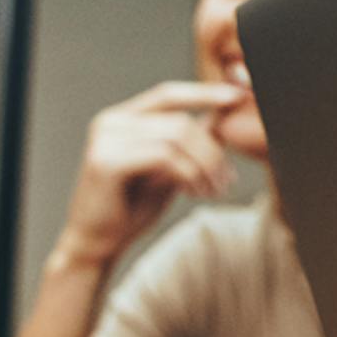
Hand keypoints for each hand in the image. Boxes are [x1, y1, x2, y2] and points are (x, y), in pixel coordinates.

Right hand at [53, 82, 243, 272]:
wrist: (97, 243)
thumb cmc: (132, 207)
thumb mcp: (168, 168)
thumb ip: (188, 142)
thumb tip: (222, 116)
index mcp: (121, 119)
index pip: (168, 94)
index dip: (204, 93)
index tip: (239, 96)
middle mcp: (110, 122)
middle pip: (179, 120)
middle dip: (212, 150)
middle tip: (227, 181)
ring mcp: (105, 139)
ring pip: (177, 137)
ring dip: (206, 165)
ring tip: (214, 190)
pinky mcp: (107, 162)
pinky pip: (165, 157)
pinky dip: (190, 174)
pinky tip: (196, 193)